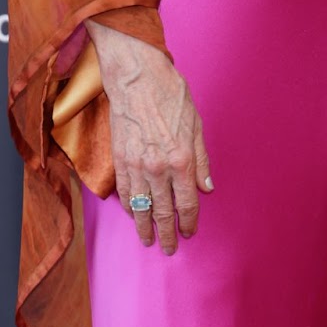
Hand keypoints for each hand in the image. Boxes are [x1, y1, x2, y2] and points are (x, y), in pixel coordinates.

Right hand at [87, 21, 212, 253]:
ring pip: (140, 207)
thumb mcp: (196, 124)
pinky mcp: (119, 160)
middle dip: (166, 232)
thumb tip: (207, 187)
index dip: (189, 220)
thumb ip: (201, 160)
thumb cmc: (171, 95)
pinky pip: (124, 192)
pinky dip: (129, 207)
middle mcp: (158, 168)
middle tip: (169, 248)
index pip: (187, 202)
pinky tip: (133, 214)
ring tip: (148, 241)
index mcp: (181, 159)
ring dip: (144, 227)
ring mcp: (136, 166)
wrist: (137, 78)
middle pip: (161, 211)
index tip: (189, 231)